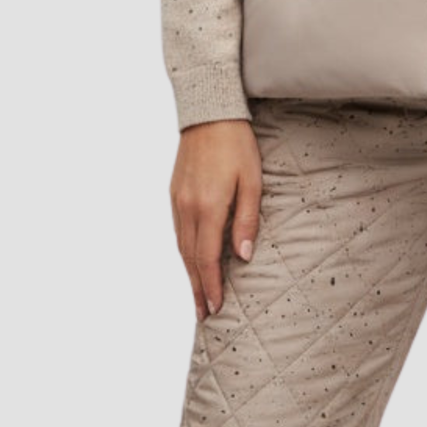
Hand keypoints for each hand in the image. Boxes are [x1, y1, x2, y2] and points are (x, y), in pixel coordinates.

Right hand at [170, 119, 262, 320]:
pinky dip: (183, 252)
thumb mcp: (252, 181)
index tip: (216, 307)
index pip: (207, 259)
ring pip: (180, 247)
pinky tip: (190, 259)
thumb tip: (242, 256)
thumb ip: (246, 220)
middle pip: (190, 259)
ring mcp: (177, 200)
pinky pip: (177, 231)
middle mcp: (188, 208)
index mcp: (209, 207)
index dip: (211, 286)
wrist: (210, 112)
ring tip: (197, 295)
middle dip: (197, 289)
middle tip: (204, 314)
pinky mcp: (174, 192)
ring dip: (188, 273)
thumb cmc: (238, 145)